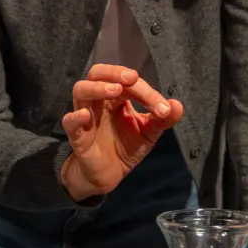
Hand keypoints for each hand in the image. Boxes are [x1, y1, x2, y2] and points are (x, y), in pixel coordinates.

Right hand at [59, 64, 183, 200]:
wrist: (109, 175)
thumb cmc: (125, 146)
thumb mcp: (149, 132)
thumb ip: (163, 119)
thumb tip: (178, 105)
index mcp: (116, 97)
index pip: (128, 83)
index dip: (146, 92)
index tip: (163, 108)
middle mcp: (99, 101)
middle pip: (98, 74)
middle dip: (114, 72)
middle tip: (132, 78)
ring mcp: (86, 116)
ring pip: (81, 90)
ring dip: (97, 87)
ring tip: (115, 90)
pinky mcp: (77, 136)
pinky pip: (69, 122)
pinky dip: (75, 117)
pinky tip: (85, 115)